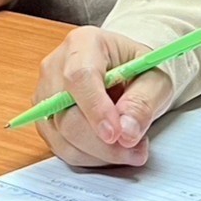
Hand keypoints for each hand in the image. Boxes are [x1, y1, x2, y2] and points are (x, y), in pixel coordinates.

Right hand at [31, 27, 177, 168]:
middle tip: (136, 149)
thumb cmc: (139, 70)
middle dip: (102, 142)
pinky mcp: (45, 119)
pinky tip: (111, 149)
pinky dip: (89, 157)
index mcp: (84, 43)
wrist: (127, 72)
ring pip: (62, 136)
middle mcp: (56, 66)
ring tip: (130, 148)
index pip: (79, 77)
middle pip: (66, 113)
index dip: (96, 109)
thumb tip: (126, 132)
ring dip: (99, 153)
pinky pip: (62, 148)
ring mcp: (45, 94)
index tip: (117, 134)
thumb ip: (143, 103)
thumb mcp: (155, 79)